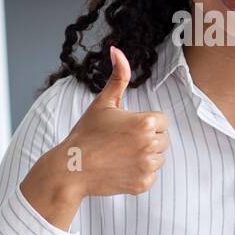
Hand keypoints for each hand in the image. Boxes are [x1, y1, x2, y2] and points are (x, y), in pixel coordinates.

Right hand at [57, 46, 169, 197]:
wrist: (71, 169)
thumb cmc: (86, 133)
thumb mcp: (103, 103)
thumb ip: (118, 76)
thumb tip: (117, 50)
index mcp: (145, 122)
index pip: (162, 120)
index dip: (144, 122)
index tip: (126, 127)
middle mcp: (150, 145)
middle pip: (163, 139)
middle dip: (146, 139)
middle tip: (122, 141)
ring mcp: (147, 167)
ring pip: (159, 158)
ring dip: (145, 156)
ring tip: (121, 154)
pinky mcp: (142, 184)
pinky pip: (151, 176)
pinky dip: (139, 173)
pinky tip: (120, 168)